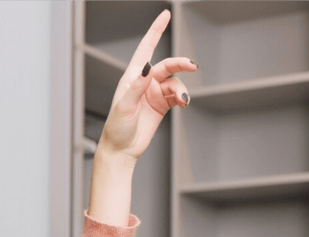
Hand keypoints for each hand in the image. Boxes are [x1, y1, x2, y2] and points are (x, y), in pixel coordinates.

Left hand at [97, 10, 196, 162]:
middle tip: (192, 67)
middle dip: (180, 64)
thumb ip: (137, 87)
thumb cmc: (116, 128)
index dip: (155, 31)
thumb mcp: (124, 107)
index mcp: (131, 78)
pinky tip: (183, 104)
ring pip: (175, 82)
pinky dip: (183, 98)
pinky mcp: (162, 105)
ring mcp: (154, 93)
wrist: (121, 150)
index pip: (145, 49)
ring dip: (181, 90)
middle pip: (167, 65)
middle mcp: (143, 82)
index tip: (165, 14)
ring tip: (182, 101)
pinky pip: (178, 95)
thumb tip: (148, 67)